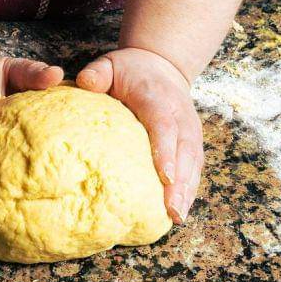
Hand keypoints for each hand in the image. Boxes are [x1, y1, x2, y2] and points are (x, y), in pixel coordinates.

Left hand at [76, 47, 201, 223]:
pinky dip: (190, 189)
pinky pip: (195, 168)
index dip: (166, 151)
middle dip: (180, 182)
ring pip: (193, 163)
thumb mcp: (111, 64)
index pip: (164, 126)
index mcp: (158, 99)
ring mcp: (190, 130)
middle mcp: (179, 116)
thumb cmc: (131, 70)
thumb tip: (85, 82)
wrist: (162, 65)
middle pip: (184, 151)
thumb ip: (98, 72)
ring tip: (178, 217)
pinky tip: (180, 211)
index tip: (165, 176)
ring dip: (188, 191)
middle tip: (172, 210)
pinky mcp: (193, 142)